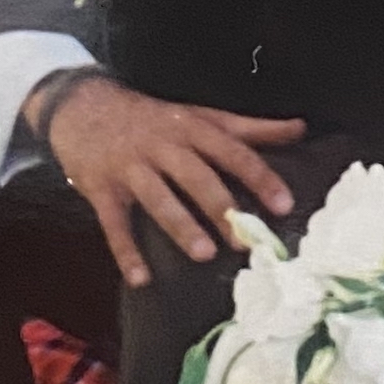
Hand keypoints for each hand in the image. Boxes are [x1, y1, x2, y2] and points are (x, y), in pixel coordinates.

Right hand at [35, 76, 302, 290]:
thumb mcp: (200, 115)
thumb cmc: (154, 117)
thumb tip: (300, 127)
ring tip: (204, 254)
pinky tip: (140, 279)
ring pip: (158, 198)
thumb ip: (250, 128)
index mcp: (192, 128)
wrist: (83, 104)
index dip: (259, 178)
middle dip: (222, 208)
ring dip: (181, 226)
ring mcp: (130, 167)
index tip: (284, 205)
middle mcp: (163, 146)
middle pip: (196, 176)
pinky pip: (114, 223)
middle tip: (245, 241)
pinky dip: (126, 252)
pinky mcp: (101, 188)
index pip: (233, 152)